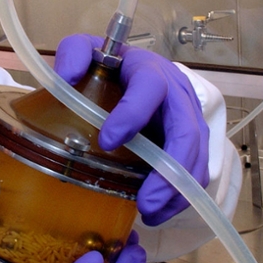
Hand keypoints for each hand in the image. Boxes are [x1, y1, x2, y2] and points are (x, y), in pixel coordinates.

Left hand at [54, 34, 209, 225]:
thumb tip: (65, 76)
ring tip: (149, 212)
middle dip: (168, 170)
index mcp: (151, 72)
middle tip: (145, 199)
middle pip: (186, 132)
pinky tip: (157, 212)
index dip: (132, 112)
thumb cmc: (112, 66)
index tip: (107, 140)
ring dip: (177, 190)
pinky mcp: (192, 142)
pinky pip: (195, 172)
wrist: (135, 72)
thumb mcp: (89, 50)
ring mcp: (189, 119)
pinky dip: (179, 196)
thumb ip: (74, 53)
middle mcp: (178, 95)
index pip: (150, 87)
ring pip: (196, 157)